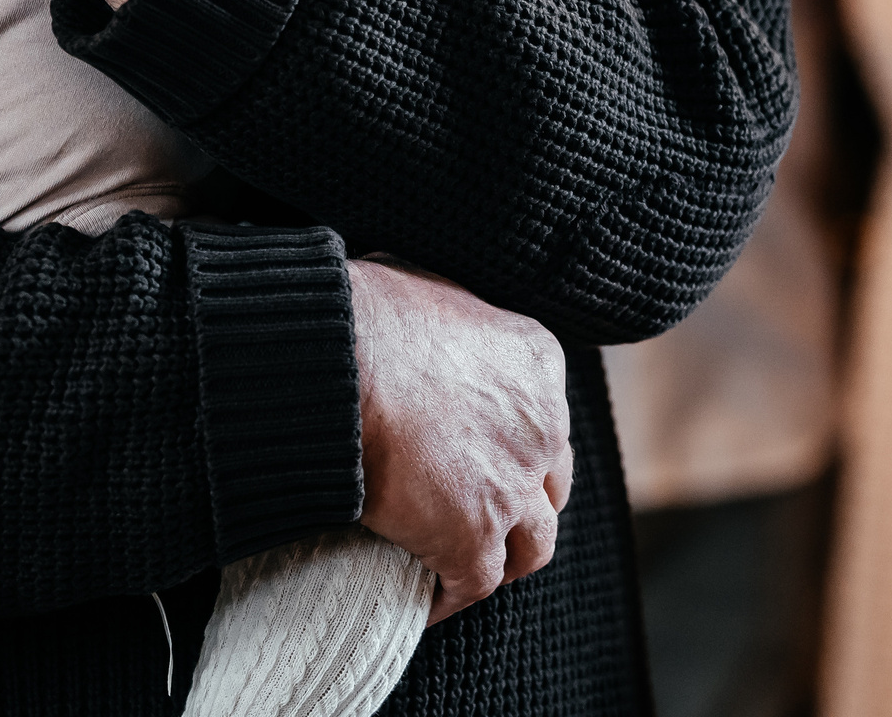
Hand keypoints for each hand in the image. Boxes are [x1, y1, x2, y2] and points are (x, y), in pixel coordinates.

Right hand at [350, 258, 571, 624]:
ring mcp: (512, 487)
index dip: (518, 443)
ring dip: (505, 556)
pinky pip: (476, 584)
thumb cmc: (364, 315)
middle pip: (551, 483)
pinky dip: (451, 596)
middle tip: (485, 510)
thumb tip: (412, 318)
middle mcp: (541, 426)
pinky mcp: (473, 537)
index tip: (486, 455)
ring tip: (467, 565)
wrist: (340, 362)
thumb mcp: (426, 290)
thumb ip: (445, 322)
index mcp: (535, 362)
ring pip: (534, 544)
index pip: (544, 418)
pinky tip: (426, 600)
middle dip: (525, 500)